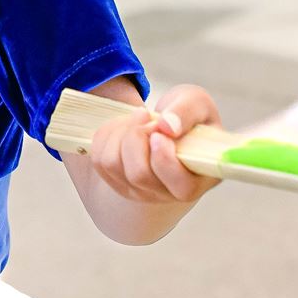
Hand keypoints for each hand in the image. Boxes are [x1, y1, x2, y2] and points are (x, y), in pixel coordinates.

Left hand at [87, 84, 221, 205]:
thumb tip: (167, 127)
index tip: (159, 133)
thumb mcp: (197, 103)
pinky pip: (98, 158)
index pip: (182, 187)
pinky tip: (126, 125)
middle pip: (139, 174)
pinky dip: (107, 134)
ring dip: (121, 131)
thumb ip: (187, 111)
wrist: (168, 123)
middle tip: (148, 116)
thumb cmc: (188, 117)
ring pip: (113, 165)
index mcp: (198, 179)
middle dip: (137, 135)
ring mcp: (140, 192)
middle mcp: (168, 194)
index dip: (165, 160)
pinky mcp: (117, 183)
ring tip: (139, 117)